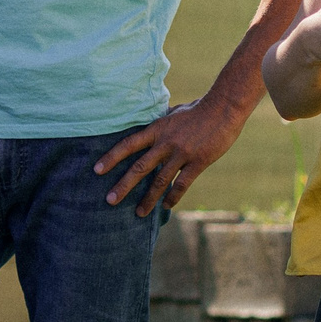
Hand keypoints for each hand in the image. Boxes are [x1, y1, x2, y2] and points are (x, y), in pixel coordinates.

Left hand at [94, 92, 252, 215]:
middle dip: (123, 185)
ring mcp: (181, 154)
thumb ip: (161, 125)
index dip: (111, 157)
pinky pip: (182, 184)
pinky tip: (166, 206)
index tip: (96, 170)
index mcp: (157, 129)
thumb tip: (150, 127)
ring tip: (138, 213)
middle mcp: (165, 143)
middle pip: (140, 167)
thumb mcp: (174, 113)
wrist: (224, 109)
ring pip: (159, 181)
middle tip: (110, 200)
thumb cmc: (198, 109)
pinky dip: (172, 197)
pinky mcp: (198, 162)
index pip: (128, 144)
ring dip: (148, 199)